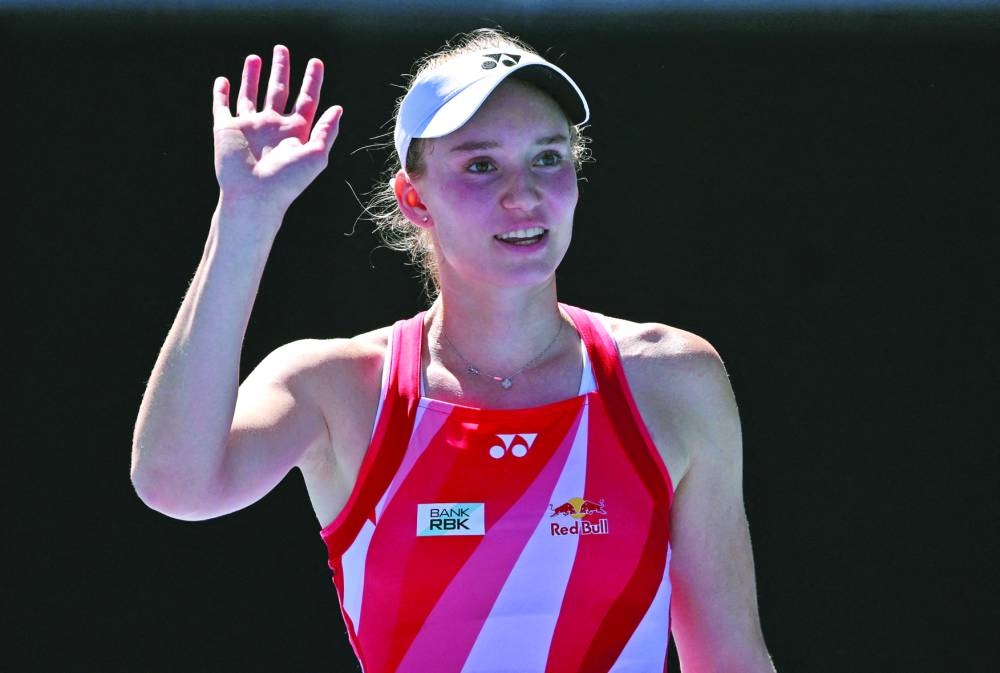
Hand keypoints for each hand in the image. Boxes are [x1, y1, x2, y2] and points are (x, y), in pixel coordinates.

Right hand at [213, 44, 341, 213]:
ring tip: (255, 58)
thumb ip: (327, 131)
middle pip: (278, 90)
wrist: (255, 196)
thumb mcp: (316, 156)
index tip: (316, 62)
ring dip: (252, 76)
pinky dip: (221, 93)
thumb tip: (338, 108)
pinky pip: (222, 107)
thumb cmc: (287, 181)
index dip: (312, 80)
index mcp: (295, 131)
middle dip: (280, 69)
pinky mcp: (226, 130)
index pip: (306, 99)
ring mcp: (249, 126)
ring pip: (250, 94)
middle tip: (281, 48)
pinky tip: (223, 81)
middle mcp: (272, 126)